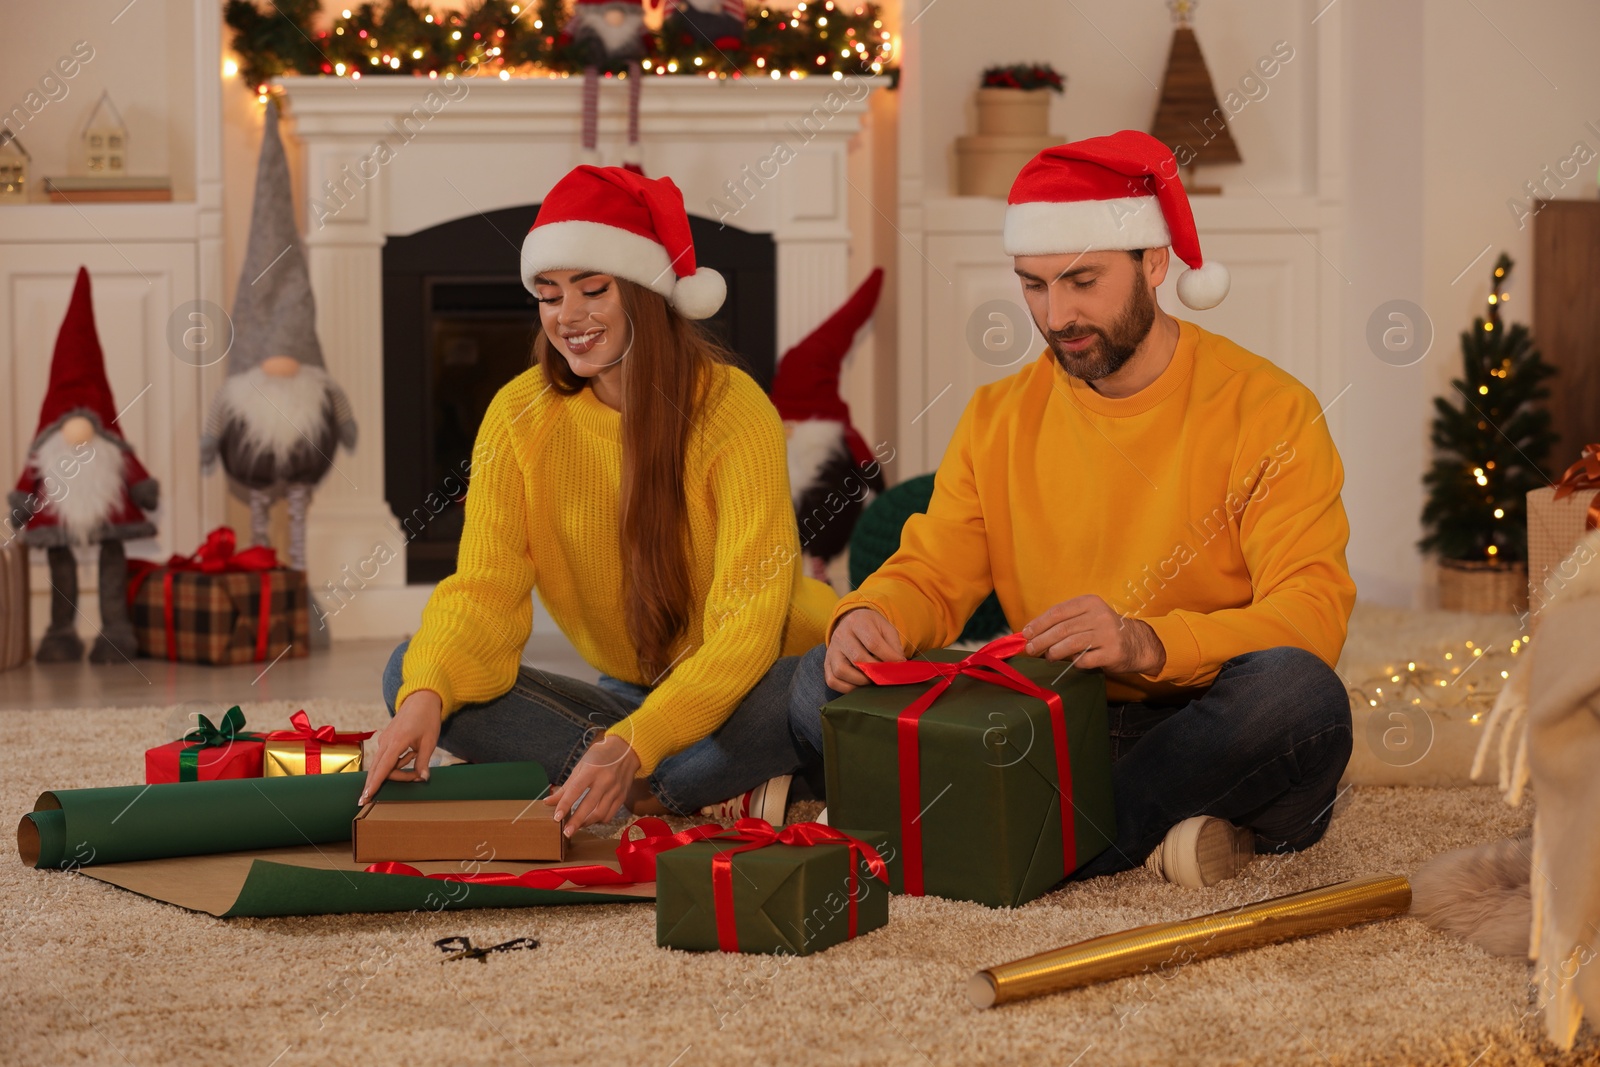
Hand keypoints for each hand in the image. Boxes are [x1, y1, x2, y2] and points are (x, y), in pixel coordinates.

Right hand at [359, 688, 442, 804]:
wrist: (421, 699)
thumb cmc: (428, 719)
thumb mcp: (430, 741)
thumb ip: (423, 761)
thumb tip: (423, 778)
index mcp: (397, 742)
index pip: (383, 768)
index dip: (374, 784)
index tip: (364, 798)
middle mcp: (386, 741)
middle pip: (379, 769)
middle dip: (378, 784)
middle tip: (375, 797)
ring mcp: (384, 740)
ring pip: (383, 764)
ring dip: (396, 770)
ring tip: (415, 758)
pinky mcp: (386, 739)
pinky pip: (386, 757)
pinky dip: (396, 762)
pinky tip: (411, 754)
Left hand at [543, 732, 640, 835]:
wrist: (627, 749)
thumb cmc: (600, 756)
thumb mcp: (581, 766)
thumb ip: (566, 786)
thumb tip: (549, 801)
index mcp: (592, 770)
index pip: (576, 790)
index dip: (565, 805)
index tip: (556, 818)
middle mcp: (605, 780)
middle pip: (589, 805)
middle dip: (576, 821)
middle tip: (566, 833)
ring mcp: (615, 789)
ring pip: (601, 813)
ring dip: (587, 823)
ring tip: (577, 827)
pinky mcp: (622, 796)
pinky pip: (610, 814)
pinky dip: (599, 820)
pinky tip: (591, 820)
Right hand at [825, 607, 904, 692]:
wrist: (852, 623)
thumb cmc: (872, 628)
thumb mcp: (886, 629)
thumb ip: (894, 646)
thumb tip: (898, 665)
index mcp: (858, 621)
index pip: (873, 643)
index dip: (888, 658)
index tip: (898, 665)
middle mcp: (841, 634)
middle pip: (858, 658)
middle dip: (875, 671)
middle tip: (886, 675)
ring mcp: (832, 649)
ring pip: (842, 670)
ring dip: (860, 681)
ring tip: (872, 680)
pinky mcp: (827, 663)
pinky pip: (832, 680)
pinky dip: (847, 688)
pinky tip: (859, 686)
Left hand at [1021, 595, 1166, 675]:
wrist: (1136, 643)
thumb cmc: (1102, 630)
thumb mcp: (1086, 617)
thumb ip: (1063, 622)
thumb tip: (1031, 633)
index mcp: (1089, 603)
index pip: (1058, 612)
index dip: (1039, 623)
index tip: (1026, 633)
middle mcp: (1099, 616)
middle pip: (1062, 629)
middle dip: (1042, 640)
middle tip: (1030, 649)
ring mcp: (1107, 634)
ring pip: (1071, 644)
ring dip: (1054, 652)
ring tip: (1048, 657)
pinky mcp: (1112, 653)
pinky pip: (1084, 660)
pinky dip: (1074, 662)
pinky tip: (1072, 662)